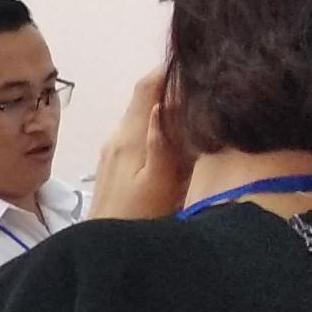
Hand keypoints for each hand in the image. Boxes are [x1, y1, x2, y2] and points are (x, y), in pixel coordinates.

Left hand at [90, 66, 193, 219]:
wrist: (102, 250)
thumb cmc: (138, 221)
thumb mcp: (158, 185)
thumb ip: (162, 144)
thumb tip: (163, 103)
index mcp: (130, 136)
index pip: (148, 86)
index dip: (172, 68)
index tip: (200, 61)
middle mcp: (117, 136)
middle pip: (145, 96)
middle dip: (173, 83)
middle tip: (208, 79)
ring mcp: (113, 150)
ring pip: (142, 114)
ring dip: (167, 103)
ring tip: (200, 103)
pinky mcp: (113, 164)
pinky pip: (139, 131)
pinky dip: (158, 124)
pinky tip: (177, 135)